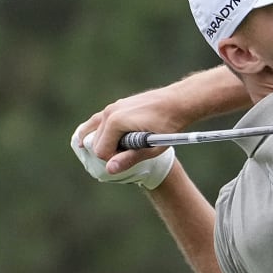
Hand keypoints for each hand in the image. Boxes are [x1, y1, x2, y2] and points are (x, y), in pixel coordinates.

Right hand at [76, 86, 190, 173]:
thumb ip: (130, 159)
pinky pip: (101, 121)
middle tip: (128, 154)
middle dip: (107, 151)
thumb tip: (109, 169)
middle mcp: (109, 112)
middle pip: (94, 141)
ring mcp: (112, 106)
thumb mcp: (152, 147)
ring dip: (100, 141)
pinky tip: (106, 139)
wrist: (179, 102)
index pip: (100, 151)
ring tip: (111, 151)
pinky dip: (102, 131)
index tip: (131, 158)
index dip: (114, 159)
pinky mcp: (117, 105)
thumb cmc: (169, 126)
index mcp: (115, 121)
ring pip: (93, 129)